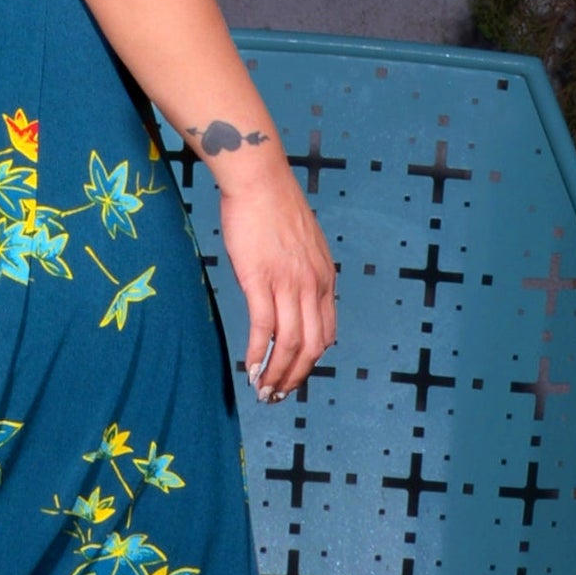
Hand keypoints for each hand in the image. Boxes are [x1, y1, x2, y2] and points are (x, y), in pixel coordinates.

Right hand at [217, 168, 336, 400]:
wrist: (259, 178)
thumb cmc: (273, 206)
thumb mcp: (303, 244)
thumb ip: (304, 272)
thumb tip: (294, 294)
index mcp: (325, 278)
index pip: (326, 333)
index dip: (310, 362)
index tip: (293, 376)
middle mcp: (313, 285)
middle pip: (312, 346)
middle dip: (295, 377)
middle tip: (277, 396)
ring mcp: (288, 283)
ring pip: (290, 343)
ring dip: (277, 373)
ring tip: (262, 391)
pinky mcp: (261, 279)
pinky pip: (264, 327)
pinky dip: (258, 353)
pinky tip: (249, 368)